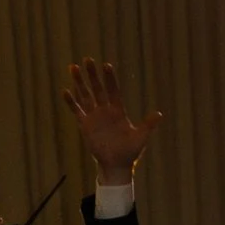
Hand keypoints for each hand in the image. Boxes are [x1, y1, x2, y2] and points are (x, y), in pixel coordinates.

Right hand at [63, 57, 163, 181]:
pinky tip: (65, 91)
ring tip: (73, 68)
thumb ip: (147, 125)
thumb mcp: (140, 138)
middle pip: (97, 89)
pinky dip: (71, 102)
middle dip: (92, 75)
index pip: (113, 90)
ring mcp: (94, 116)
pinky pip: (77, 111)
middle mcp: (105, 110)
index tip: (106, 65)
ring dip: (79, 83)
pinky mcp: (85, 125)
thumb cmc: (130, 152)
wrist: (116, 165)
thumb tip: (159, 114)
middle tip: (87, 59)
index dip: (109, 78)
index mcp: (118, 111)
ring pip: (85, 96)